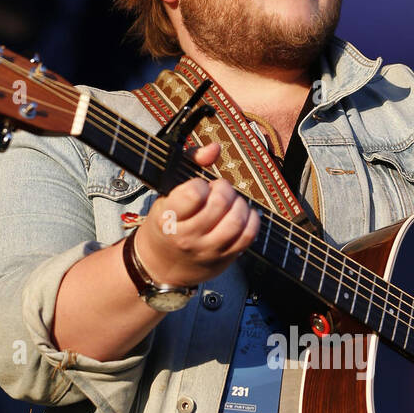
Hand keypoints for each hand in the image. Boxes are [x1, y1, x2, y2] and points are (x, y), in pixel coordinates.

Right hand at [137, 142, 260, 286]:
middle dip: (224, 189)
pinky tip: (244, 215)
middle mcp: (187, 236)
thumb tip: (215, 148)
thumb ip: (189, 162)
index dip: (201, 184)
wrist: (161, 264)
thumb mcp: (166, 191)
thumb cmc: (166, 221)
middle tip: (218, 191)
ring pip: (236, 221)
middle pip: (220, 204)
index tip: (199, 188)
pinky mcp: (224, 259)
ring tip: (230, 203)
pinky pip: (247, 237)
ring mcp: (207, 250)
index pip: (194, 193)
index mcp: (168, 217)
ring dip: (239, 205)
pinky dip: (251, 221)